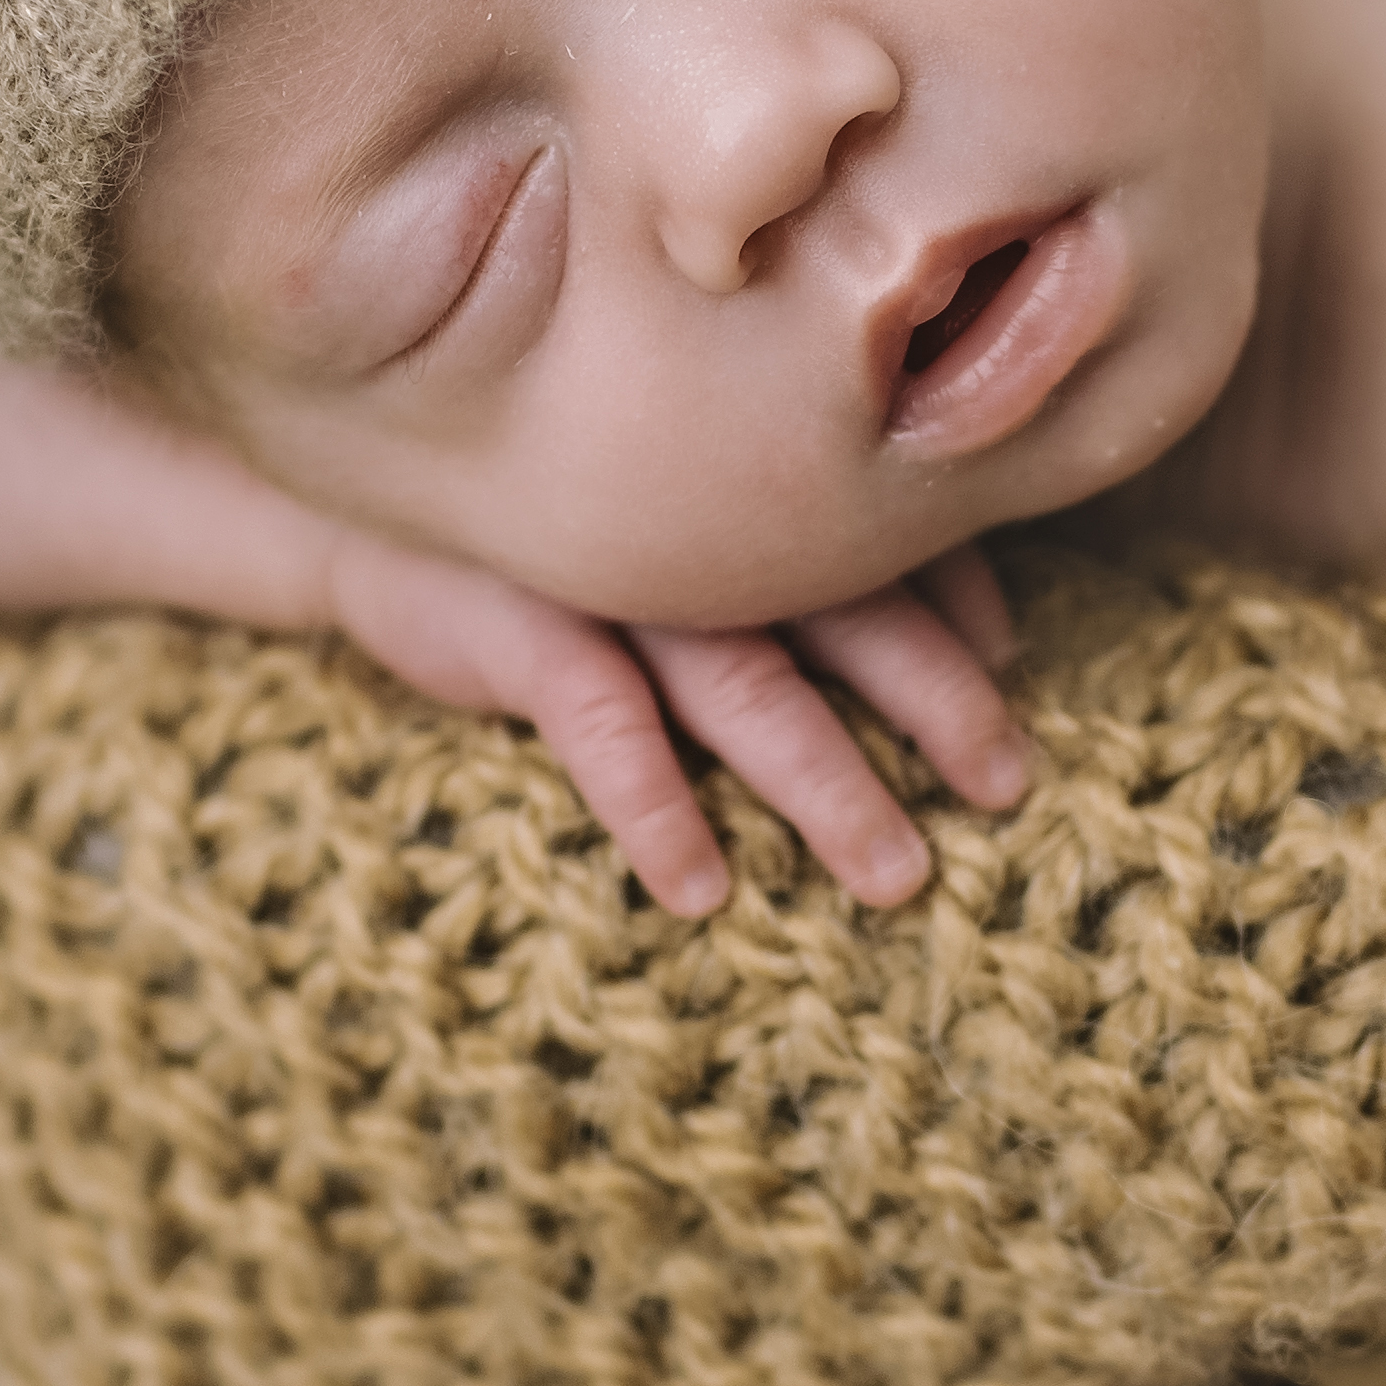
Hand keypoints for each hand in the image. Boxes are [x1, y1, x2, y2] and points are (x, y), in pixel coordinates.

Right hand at [315, 520, 1031, 917]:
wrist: (367, 506)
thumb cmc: (568, 528)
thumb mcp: (702, 531)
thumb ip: (834, 560)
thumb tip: (995, 626)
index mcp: (754, 496)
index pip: (884, 547)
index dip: (958, 608)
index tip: (1018, 675)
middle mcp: (703, 532)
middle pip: (849, 618)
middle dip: (938, 704)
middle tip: (1009, 785)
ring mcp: (616, 578)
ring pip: (748, 686)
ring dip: (826, 781)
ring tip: (895, 875)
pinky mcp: (525, 626)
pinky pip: (602, 725)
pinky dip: (654, 805)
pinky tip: (699, 889)